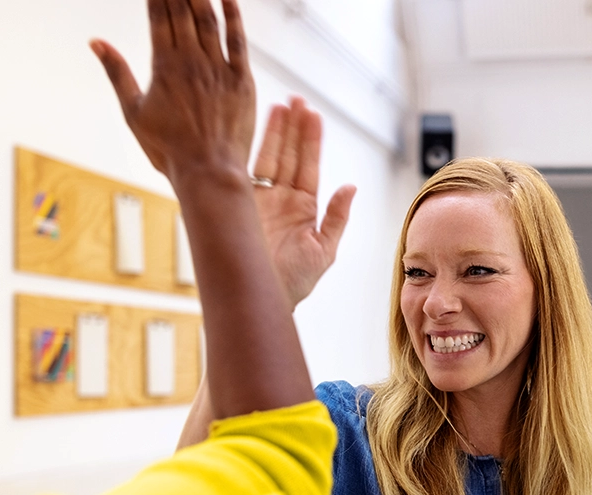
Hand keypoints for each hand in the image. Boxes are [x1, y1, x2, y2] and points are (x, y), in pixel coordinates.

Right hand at [91, 0, 254, 184]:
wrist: (209, 172)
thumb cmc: (169, 149)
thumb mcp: (134, 112)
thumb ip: (117, 72)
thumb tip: (97, 42)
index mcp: (164, 67)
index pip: (159, 17)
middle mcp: (192, 62)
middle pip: (183, 12)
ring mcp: (219, 69)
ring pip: (209, 20)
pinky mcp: (242, 81)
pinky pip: (238, 41)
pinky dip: (233, 16)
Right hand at [251, 97, 355, 308]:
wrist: (261, 297)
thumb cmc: (292, 283)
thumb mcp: (323, 251)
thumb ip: (336, 219)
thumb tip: (350, 187)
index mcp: (302, 208)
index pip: (308, 166)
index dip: (310, 141)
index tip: (313, 115)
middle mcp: (280, 199)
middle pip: (288, 154)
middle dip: (293, 127)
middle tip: (297, 100)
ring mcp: (259, 199)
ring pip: (269, 156)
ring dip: (275, 131)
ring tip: (281, 105)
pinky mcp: (240, 203)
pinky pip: (247, 170)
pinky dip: (252, 147)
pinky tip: (255, 126)